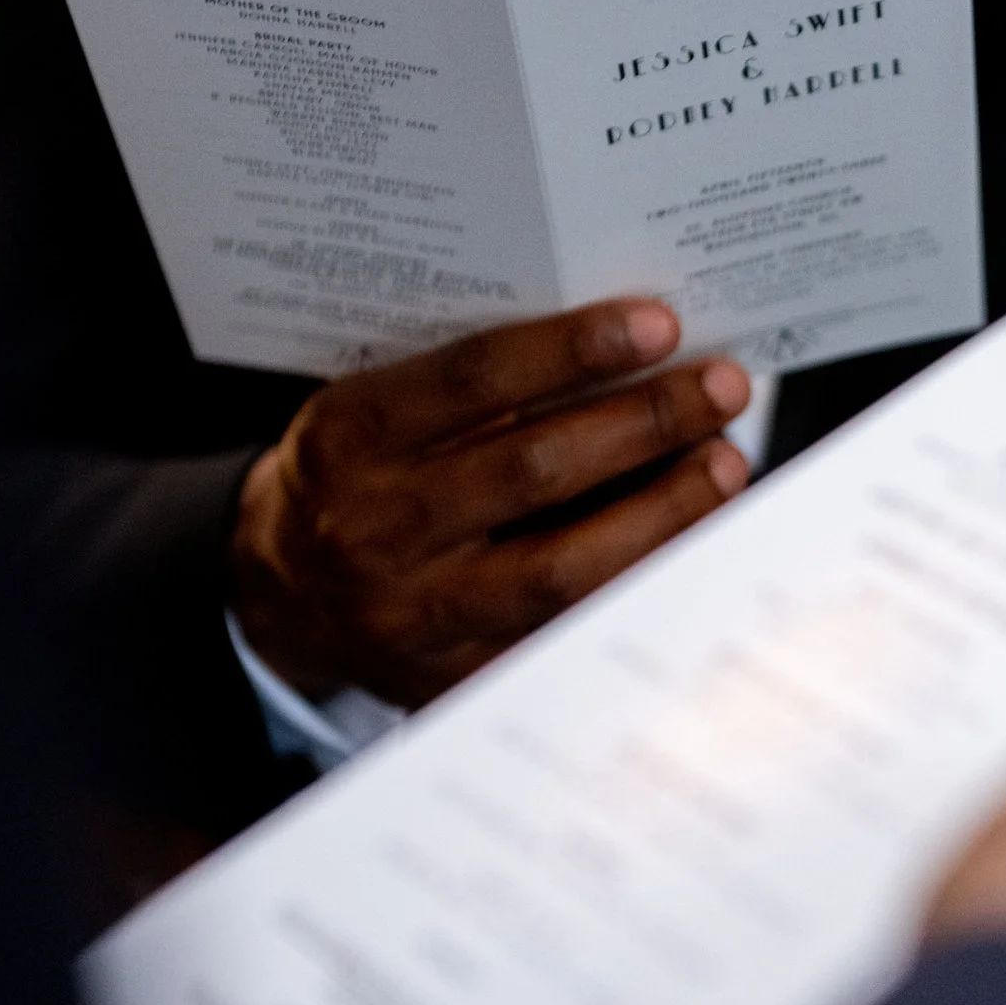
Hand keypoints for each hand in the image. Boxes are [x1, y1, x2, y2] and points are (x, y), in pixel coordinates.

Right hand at [232, 300, 750, 706]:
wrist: (281, 593)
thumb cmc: (359, 476)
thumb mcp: (380, 410)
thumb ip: (479, 389)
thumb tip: (631, 350)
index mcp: (349, 436)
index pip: (473, 379)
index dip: (572, 350)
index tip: (660, 325)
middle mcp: (373, 527)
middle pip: (531, 472)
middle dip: (643, 425)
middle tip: (721, 390)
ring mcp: (410, 614)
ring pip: (560, 569)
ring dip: (661, 515)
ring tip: (724, 466)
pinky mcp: (450, 679)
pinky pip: (565, 635)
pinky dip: (639, 587)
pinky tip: (696, 547)